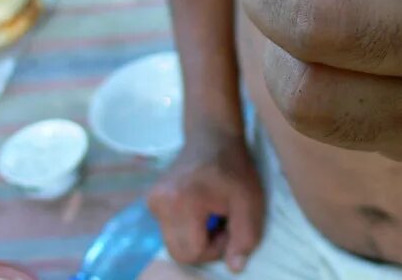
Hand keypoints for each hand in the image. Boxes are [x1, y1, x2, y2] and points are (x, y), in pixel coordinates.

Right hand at [148, 127, 264, 272]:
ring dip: (195, 238)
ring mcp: (152, 201)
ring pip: (173, 244)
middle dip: (204, 247)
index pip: (193, 252)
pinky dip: (186, 229)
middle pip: (179, 253)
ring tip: (212, 215)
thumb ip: (245, 237)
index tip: (230, 225)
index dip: (216, 248)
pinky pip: (168, 230)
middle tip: (222, 223)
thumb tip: (234, 268)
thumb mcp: (250, 201)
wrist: (212, 136)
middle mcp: (160, 203)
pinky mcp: (151, 200)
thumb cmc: (234, 167)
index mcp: (181, 202)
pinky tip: (200, 210)